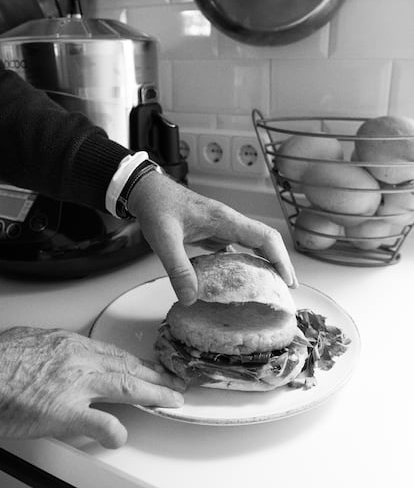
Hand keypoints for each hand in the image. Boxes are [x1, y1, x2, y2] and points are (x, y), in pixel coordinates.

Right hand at [0, 327, 184, 447]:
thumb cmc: (0, 359)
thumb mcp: (31, 338)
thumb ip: (53, 345)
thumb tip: (58, 347)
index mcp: (72, 345)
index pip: (116, 353)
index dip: (139, 362)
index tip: (153, 367)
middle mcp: (80, 361)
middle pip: (128, 367)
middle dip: (156, 376)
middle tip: (176, 382)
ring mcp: (76, 385)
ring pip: (126, 387)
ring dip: (154, 394)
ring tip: (172, 400)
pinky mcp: (64, 411)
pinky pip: (99, 422)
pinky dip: (114, 431)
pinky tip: (122, 437)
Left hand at [128, 172, 297, 305]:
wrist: (145, 190)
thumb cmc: (156, 206)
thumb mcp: (163, 239)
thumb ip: (177, 268)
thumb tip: (190, 298)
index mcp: (224, 219)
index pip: (264, 237)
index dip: (280, 258)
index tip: (287, 279)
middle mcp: (228, 221)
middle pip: (265, 240)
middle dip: (279, 262)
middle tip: (286, 287)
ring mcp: (221, 226)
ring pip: (252, 244)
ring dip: (264, 262)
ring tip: (270, 285)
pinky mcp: (212, 231)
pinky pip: (236, 247)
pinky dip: (243, 262)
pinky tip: (240, 278)